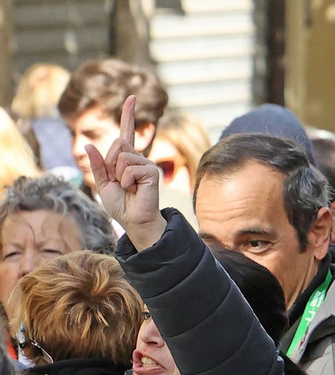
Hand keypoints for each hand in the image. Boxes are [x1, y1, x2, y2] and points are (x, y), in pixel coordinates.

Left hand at [84, 96, 164, 250]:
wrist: (135, 221)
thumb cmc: (121, 205)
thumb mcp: (103, 183)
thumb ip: (97, 165)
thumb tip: (88, 145)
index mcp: (125, 159)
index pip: (126, 133)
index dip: (128, 114)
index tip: (132, 97)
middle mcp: (138, 158)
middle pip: (117, 144)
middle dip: (110, 163)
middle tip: (120, 182)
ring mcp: (146, 163)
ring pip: (121, 155)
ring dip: (118, 174)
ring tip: (128, 187)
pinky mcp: (152, 171)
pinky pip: (129, 167)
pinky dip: (126, 180)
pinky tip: (134, 189)